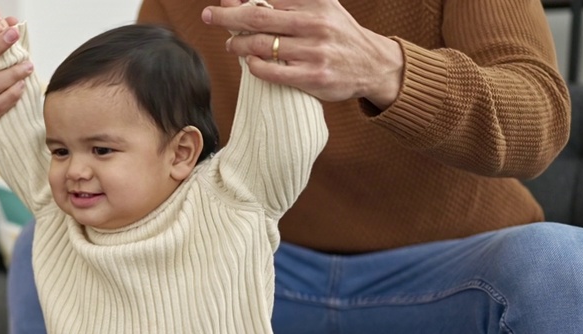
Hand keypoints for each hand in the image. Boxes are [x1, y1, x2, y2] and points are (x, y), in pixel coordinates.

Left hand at [206, 0, 403, 107]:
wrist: (373, 64)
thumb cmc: (337, 33)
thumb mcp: (320, 7)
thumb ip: (288, 1)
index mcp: (315, 2)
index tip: (223, 1)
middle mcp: (315, 23)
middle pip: (257, 16)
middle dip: (227, 15)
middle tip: (209, 16)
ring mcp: (314, 51)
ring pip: (261, 45)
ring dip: (237, 44)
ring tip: (230, 44)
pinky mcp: (313, 77)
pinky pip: (271, 71)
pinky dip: (254, 66)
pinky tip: (249, 63)